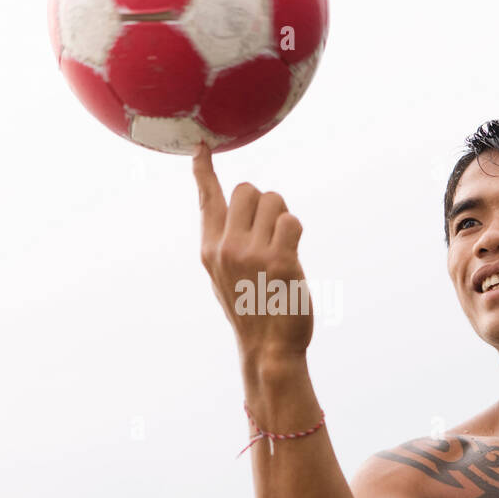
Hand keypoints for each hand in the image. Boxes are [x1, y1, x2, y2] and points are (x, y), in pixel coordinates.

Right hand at [193, 143, 312, 363]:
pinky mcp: (280, 261)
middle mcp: (226, 248)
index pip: (207, 199)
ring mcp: (252, 254)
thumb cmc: (252, 310)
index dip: (204, 171)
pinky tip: (292, 257)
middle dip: (264, 202)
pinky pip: (292, 221)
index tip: (202, 148)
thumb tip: (240, 203)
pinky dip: (296, 233)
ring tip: (281, 248)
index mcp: (210, 250)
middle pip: (248, 189)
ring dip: (283, 217)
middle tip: (270, 233)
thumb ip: (225, 241)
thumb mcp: (224, 276)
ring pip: (273, 200)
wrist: (269, 350)